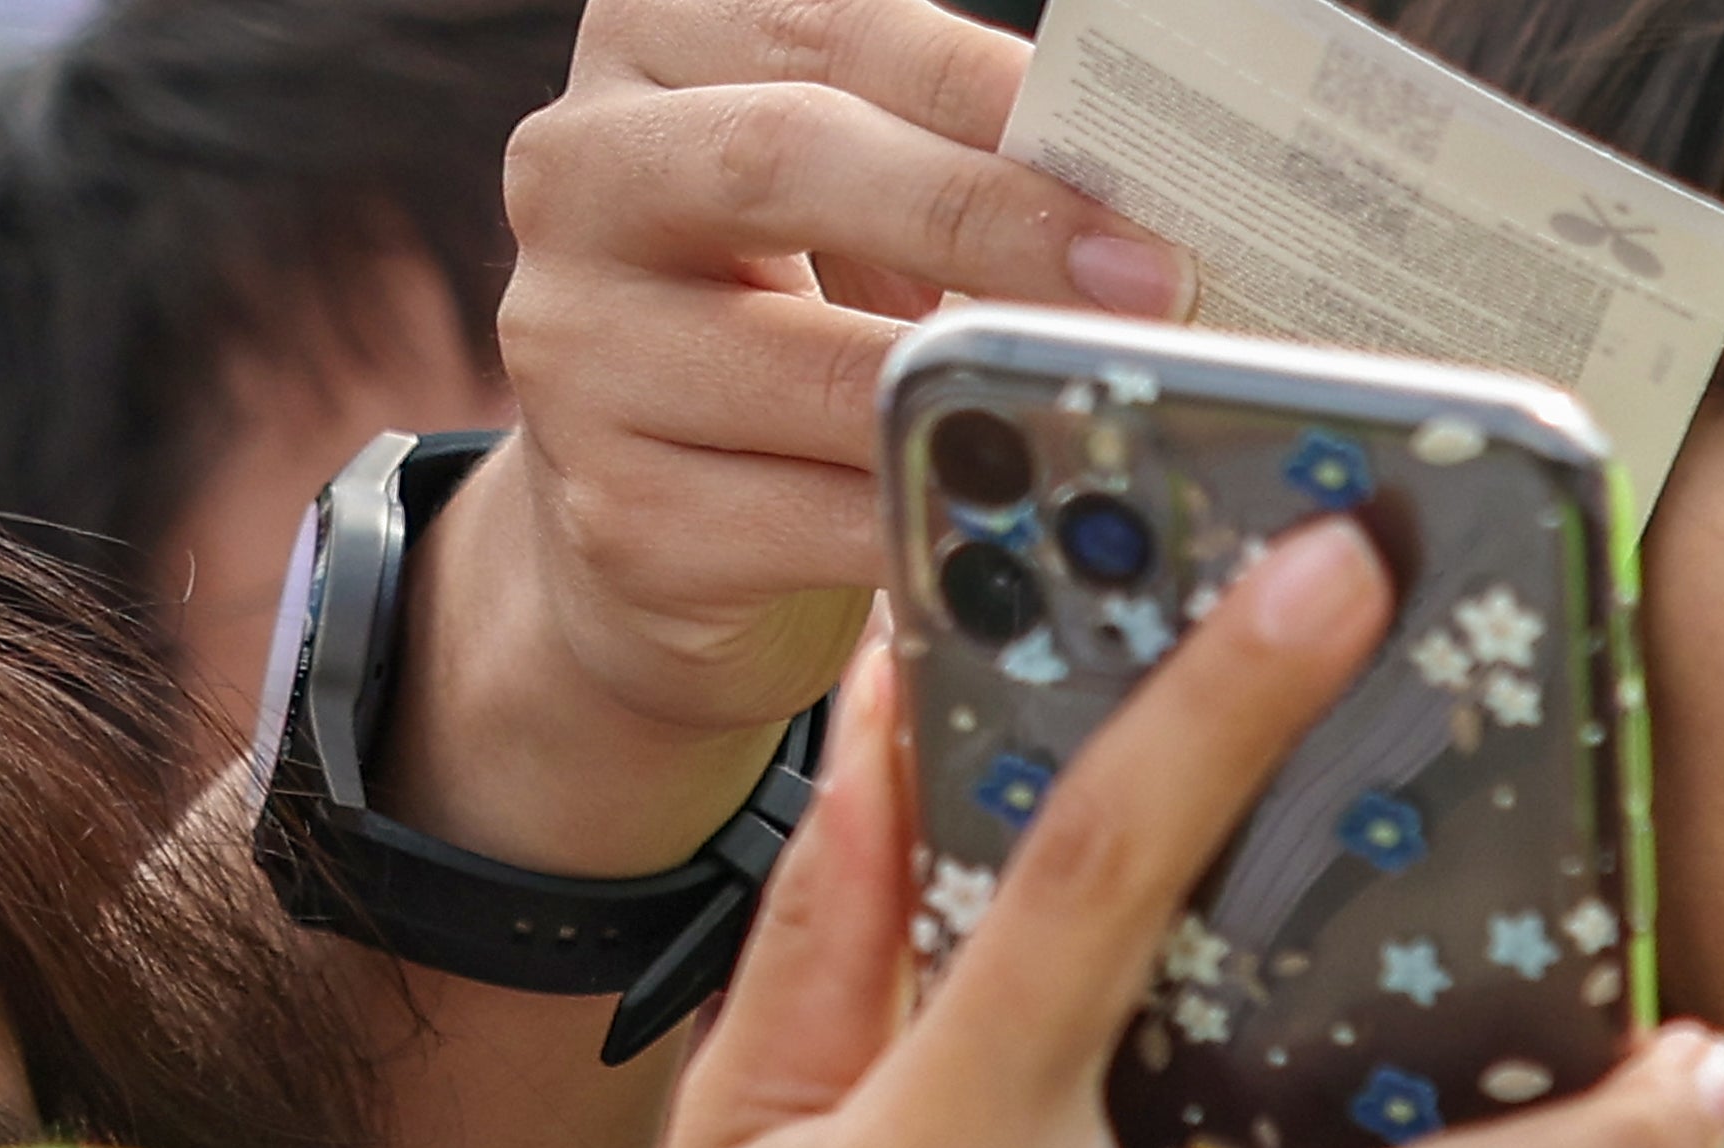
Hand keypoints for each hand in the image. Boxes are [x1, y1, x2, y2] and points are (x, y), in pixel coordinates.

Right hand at [404, 0, 1182, 869]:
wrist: (658, 522)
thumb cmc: (792, 321)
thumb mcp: (858, 204)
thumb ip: (957, 159)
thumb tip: (1144, 193)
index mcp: (648, 48)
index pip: (828, 25)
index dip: (982, 80)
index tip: (1124, 138)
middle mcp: (581, 175)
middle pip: (788, 157)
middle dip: (986, 214)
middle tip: (1145, 278)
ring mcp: (578, 347)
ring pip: (804, 362)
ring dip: (977, 390)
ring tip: (1107, 401)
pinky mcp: (619, 512)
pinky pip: (809, 520)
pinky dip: (934, 520)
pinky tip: (1023, 517)